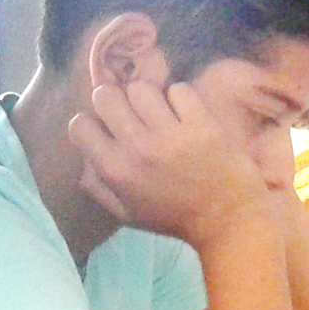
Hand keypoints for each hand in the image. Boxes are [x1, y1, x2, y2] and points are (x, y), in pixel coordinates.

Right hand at [67, 80, 268, 246]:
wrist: (229, 222)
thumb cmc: (176, 219)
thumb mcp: (128, 214)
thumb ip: (99, 187)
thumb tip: (83, 160)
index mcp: (116, 170)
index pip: (79, 125)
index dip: (91, 124)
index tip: (107, 129)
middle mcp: (138, 148)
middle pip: (105, 95)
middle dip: (114, 100)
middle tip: (131, 114)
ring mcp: (171, 135)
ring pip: (141, 88)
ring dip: (149, 98)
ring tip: (160, 113)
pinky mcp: (203, 125)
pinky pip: (179, 90)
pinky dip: (181, 99)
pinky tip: (186, 115)